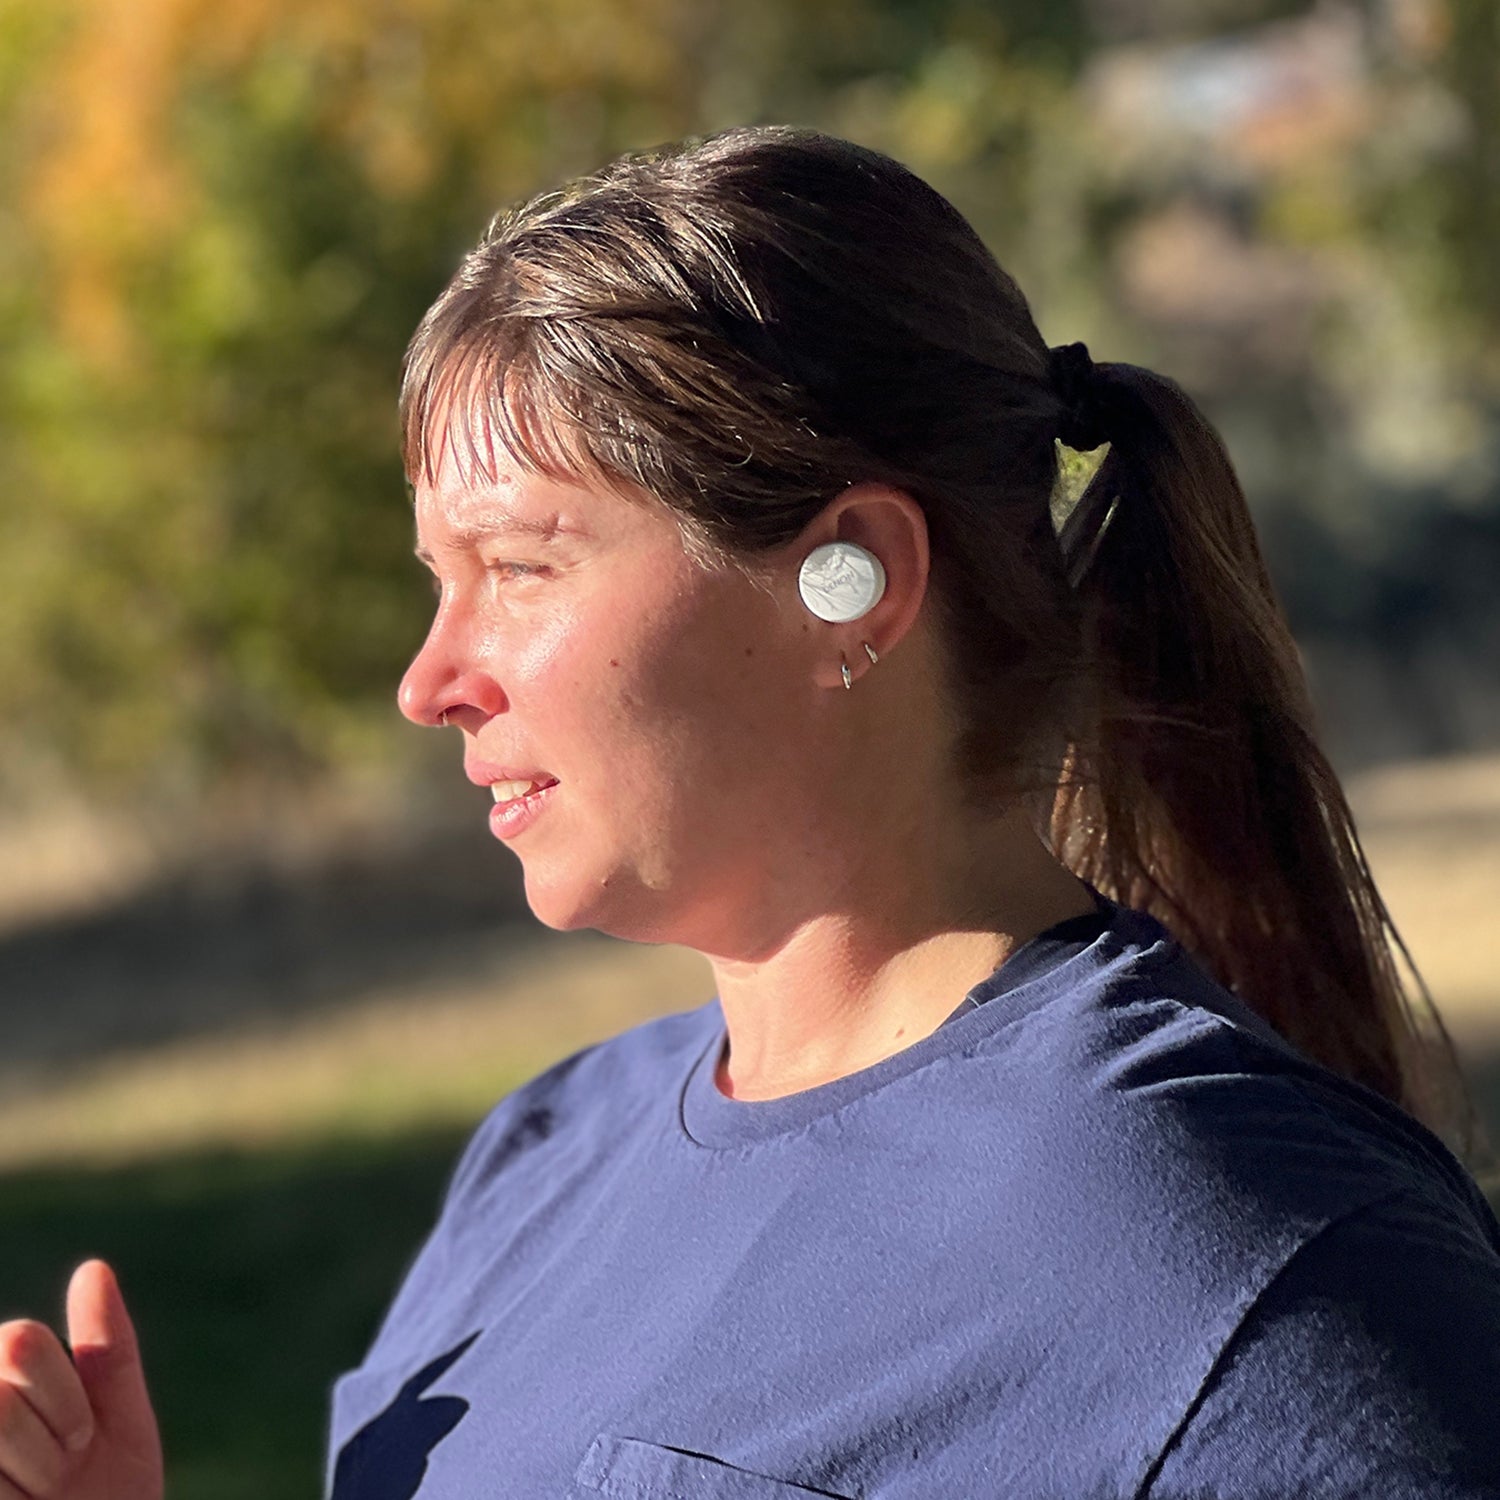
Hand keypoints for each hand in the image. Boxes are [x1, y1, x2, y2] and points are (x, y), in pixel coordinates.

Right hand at [0, 1261, 162, 1499]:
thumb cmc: (106, 1499)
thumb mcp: (118, 1420)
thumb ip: (106, 1347)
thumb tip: (93, 1269)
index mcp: (4, 1382)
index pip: (20, 1341)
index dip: (64, 1396)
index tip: (84, 1439)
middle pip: (0, 1384)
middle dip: (48, 1434)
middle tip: (58, 1478)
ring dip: (27, 1474)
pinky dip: (8, 1497)